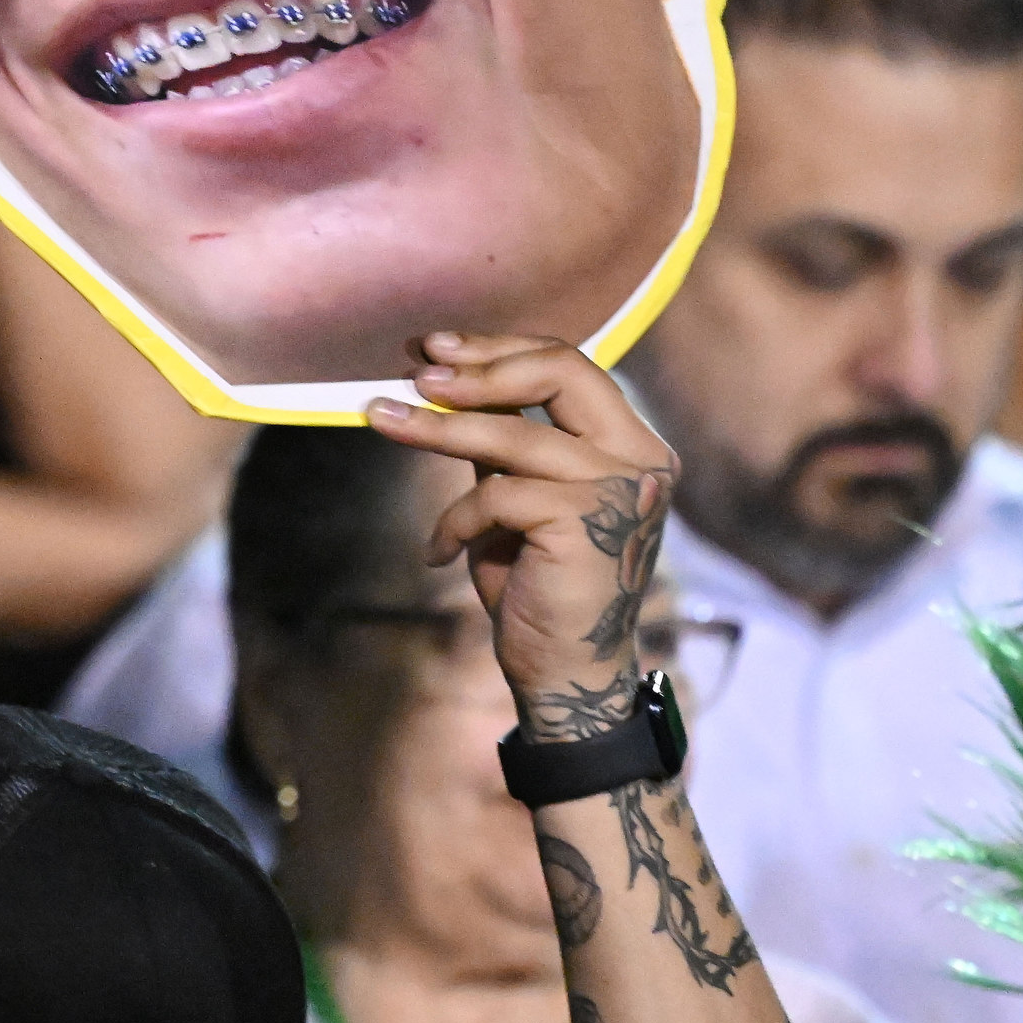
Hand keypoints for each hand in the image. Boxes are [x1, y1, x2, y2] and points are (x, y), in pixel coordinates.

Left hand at [366, 332, 675, 727]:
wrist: (561, 673)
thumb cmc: (536, 583)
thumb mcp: (517, 494)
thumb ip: (503, 436)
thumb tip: (444, 375)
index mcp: (633, 442)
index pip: (570, 365)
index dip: (499, 349)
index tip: (436, 350)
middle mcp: (642, 458)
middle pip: (562, 371)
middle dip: (481, 366)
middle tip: (416, 376)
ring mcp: (623, 490)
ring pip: (513, 433)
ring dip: (435, 430)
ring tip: (381, 421)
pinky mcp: (587, 523)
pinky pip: (495, 495)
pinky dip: (453, 521)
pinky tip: (436, 552)